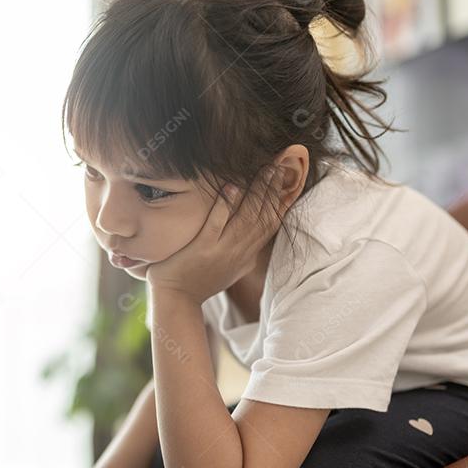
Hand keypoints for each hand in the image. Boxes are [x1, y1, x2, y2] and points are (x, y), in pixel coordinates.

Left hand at [145, 168, 285, 304]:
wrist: (177, 302)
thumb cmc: (198, 282)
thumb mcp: (229, 269)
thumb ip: (241, 252)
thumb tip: (252, 238)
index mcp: (246, 255)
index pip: (271, 224)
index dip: (282, 201)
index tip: (290, 179)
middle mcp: (239, 252)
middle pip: (264, 217)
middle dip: (275, 190)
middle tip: (283, 164)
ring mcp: (222, 250)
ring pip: (247, 217)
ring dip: (258, 192)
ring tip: (268, 169)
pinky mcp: (203, 249)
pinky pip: (217, 223)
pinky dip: (225, 205)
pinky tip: (231, 186)